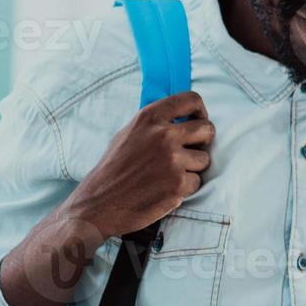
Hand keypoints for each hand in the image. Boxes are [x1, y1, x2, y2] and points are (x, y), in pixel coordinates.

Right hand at [64, 91, 213, 240]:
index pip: (192, 99)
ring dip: (192, 168)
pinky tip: (164, 190)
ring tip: (168, 175)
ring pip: (204, 159)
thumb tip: (184, 116)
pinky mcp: (177, 184)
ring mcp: (172, 160)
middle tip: (189, 152)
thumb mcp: (128, 134)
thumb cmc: (113, 169)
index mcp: (149, 118)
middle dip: (202, 142)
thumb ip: (155, 123)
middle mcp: (163, 135)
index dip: (200, 112)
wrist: (98, 205)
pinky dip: (185, 188)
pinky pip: (197, 182)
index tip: (197, 122)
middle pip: (207, 129)